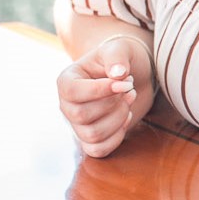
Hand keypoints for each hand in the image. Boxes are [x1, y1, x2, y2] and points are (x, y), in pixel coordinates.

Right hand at [56, 34, 155, 157]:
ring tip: (129, 99)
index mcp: (67, 81)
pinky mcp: (91, 139)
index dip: (100, 90)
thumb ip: (117, 57)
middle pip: (82, 116)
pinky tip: (126, 118)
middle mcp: (67, 105)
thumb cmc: (121, 60)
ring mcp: (77, 125)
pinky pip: (99, 150)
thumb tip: (117, 74)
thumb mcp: (120, 49)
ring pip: (93, 134)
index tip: (126, 82)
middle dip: (113, 104)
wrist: (131, 75)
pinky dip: (117, 137)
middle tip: (130, 88)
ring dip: (119, 118)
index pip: (72, 92)